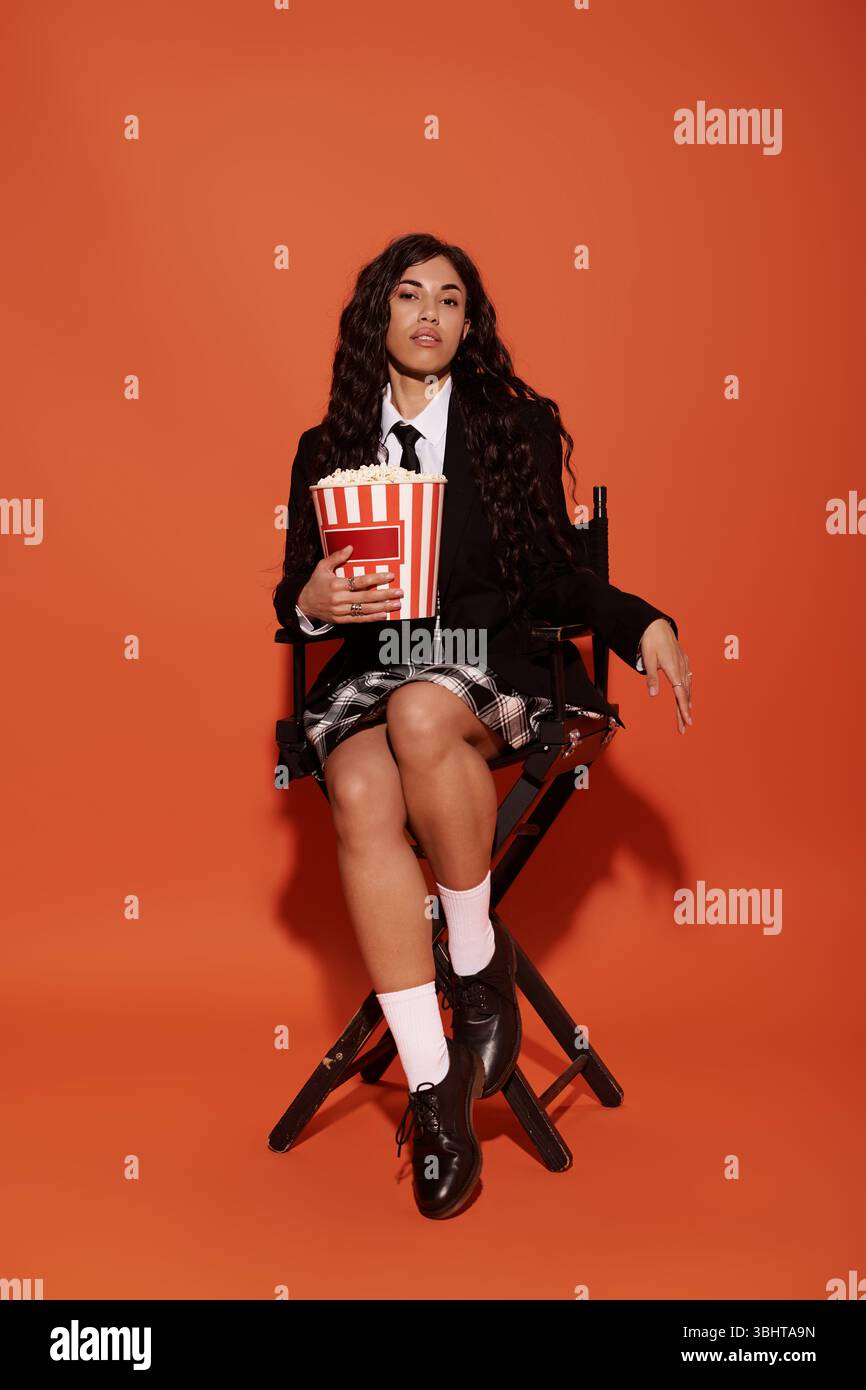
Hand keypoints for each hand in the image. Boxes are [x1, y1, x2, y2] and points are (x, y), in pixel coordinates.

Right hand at [297, 544, 403, 622]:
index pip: (360, 581)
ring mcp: (340, 611)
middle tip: (399, 592)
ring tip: (397, 604)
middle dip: (385, 595)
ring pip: (365, 610)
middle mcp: (339, 599)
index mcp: (336, 584)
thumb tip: (351, 547)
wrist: (303, 604)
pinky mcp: (341, 620)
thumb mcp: (322, 567)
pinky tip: (384, 615)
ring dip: (383, 607)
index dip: (376, 579)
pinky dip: (372, 618)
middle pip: (366, 597)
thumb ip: (337, 557)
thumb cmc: (315, 583)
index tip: (390, 576)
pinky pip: (359, 620)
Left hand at [639, 618, 692, 733]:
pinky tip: (687, 695)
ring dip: (687, 702)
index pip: (680, 693)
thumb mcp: (648, 659)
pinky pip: (688, 678)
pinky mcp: (683, 660)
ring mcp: (684, 663)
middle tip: (684, 726)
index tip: (687, 721)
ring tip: (685, 716)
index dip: (683, 708)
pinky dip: (687, 690)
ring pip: (688, 686)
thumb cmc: (651, 640)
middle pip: (685, 694)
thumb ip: (652, 678)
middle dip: (685, 711)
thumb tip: (654, 694)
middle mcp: (681, 667)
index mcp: (673, 668)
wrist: (657, 624)